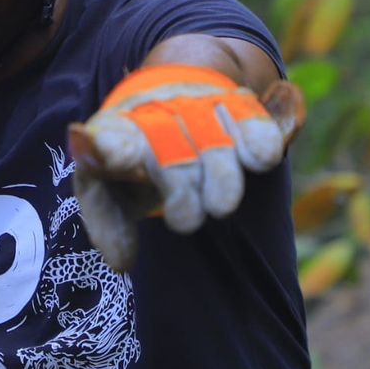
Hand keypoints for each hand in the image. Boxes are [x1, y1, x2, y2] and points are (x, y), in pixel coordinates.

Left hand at [68, 64, 304, 271]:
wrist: (163, 108)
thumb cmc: (130, 163)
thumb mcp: (108, 193)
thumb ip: (109, 226)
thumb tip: (122, 263)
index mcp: (115, 133)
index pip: (111, 137)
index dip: (114, 146)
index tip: (116, 157)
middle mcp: (156, 113)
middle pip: (167, 142)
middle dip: (179, 180)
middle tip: (185, 222)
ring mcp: (196, 105)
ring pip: (210, 133)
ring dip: (219, 170)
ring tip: (221, 207)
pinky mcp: (235, 105)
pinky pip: (250, 118)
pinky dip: (257, 135)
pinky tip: (261, 159)